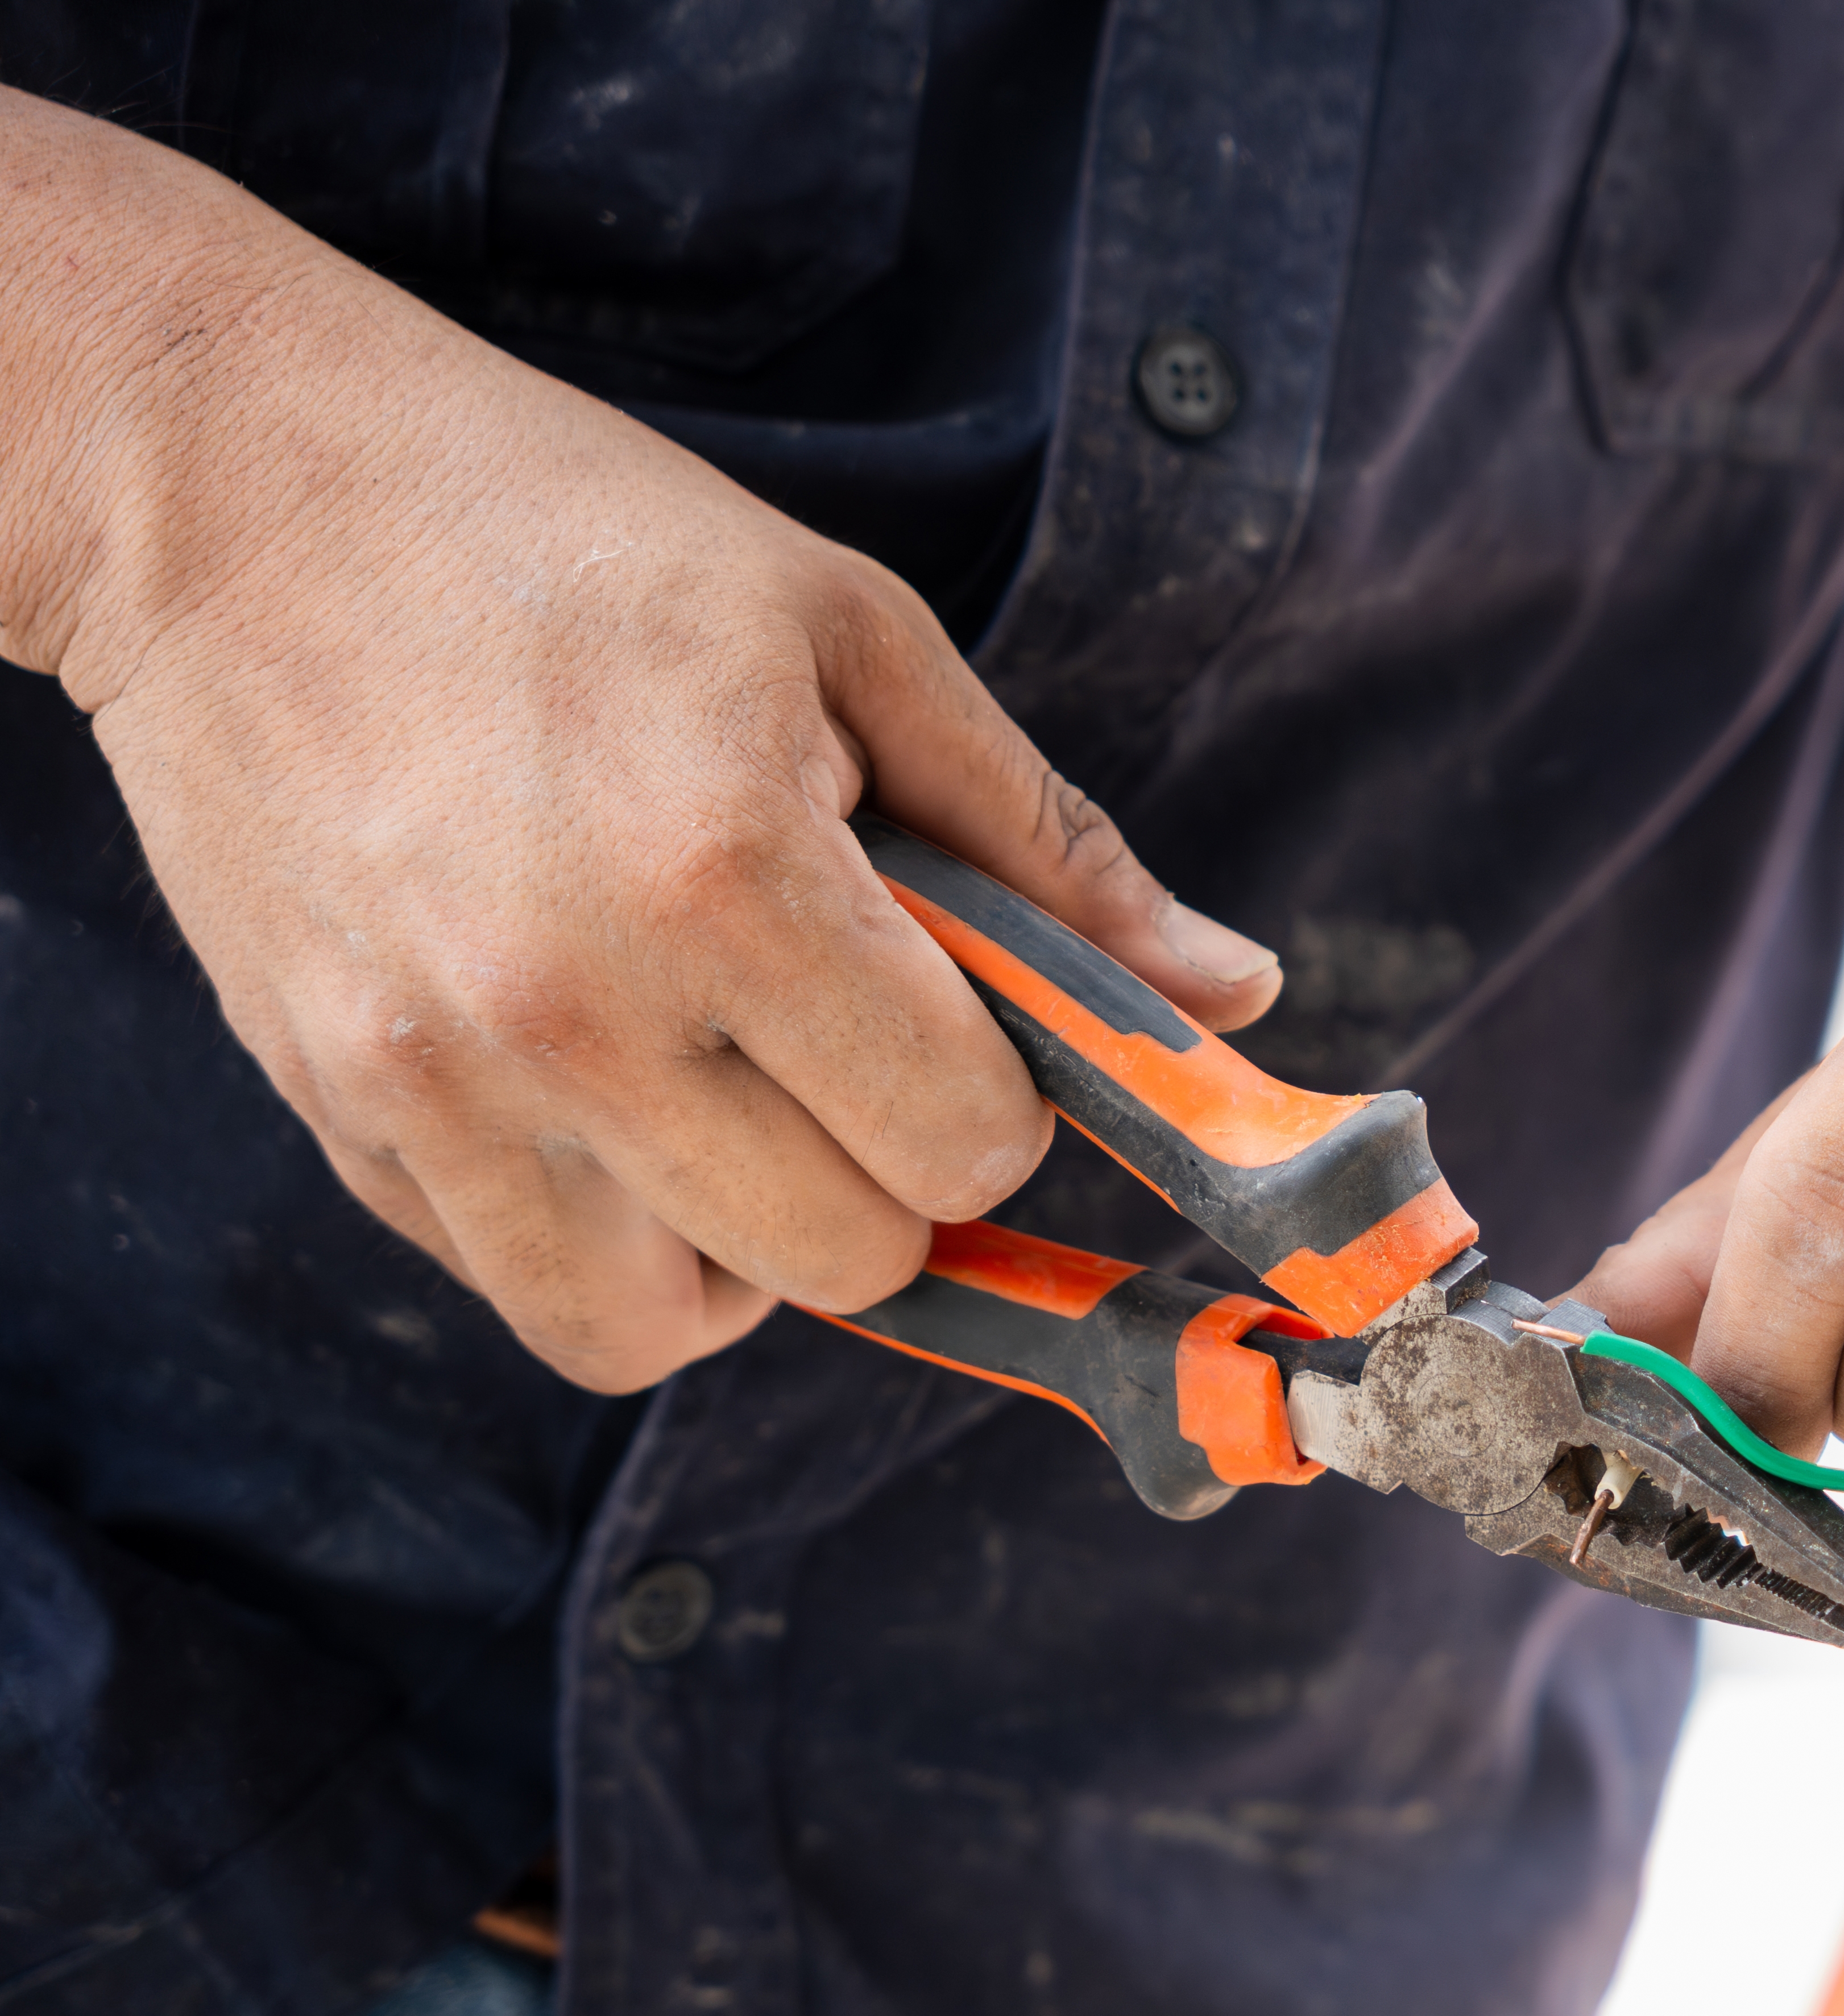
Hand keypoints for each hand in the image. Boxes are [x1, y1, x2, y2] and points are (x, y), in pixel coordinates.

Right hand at [0, 96, 1280, 1390]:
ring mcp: (433, 1074)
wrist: (239, 494)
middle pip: (843, 1256)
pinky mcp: (337, 1107)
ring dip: (745, 1249)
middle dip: (890, 1179)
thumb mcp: (852, 636)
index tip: (961, 1017)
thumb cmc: (569, 537)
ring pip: (669, 1326)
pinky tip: (609, 1109)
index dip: (1001, 1097)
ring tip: (732, 1105)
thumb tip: (1236, 991)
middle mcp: (571, 1004)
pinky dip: (601, 1244)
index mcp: (725, 869)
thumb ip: (1048, 846)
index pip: (963, 1137)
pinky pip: (524, 1290)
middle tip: (848, 1054)